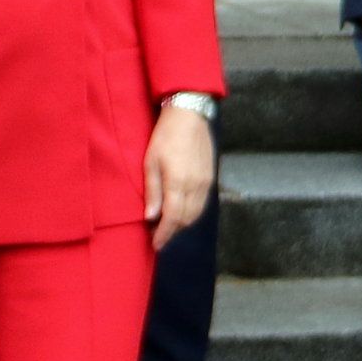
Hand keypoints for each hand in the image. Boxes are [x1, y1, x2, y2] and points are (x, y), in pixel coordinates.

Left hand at [144, 100, 216, 243]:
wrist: (189, 115)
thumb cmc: (165, 136)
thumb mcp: (150, 162)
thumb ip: (152, 191)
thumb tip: (150, 217)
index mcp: (178, 183)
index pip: (172, 219)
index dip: (164, 235)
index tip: (155, 244)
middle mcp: (195, 187)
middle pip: (186, 220)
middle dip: (172, 231)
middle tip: (157, 234)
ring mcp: (206, 183)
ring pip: (196, 214)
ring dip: (182, 223)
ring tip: (167, 224)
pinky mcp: (211, 178)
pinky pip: (202, 204)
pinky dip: (191, 213)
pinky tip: (180, 210)